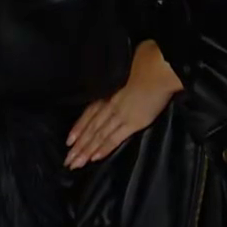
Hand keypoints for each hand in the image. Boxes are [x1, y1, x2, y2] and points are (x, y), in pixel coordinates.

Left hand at [65, 40, 183, 168]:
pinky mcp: (132, 123)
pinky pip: (114, 138)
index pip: (89, 113)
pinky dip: (103, 148)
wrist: (158, 68)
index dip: (78, 128)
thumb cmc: (145, 62)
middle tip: (67, 161)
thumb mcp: (125, 68)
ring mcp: (119, 115)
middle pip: (90, 128)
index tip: (69, 141)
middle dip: (78, 146)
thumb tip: (118, 78)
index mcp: (107, 92)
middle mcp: (109, 105)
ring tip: (75, 164)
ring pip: (98, 136)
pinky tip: (94, 158)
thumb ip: (119, 78)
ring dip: (86, 151)